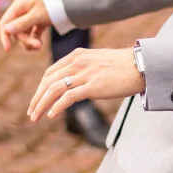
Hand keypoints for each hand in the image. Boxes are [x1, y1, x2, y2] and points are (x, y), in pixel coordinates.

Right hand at [0, 0, 50, 51]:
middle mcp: (23, 10)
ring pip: (24, 33)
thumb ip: (21, 23)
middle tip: (37, 45)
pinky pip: (33, 33)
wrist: (71, 1)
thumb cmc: (53, 5)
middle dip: (25, 39)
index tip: (8, 49)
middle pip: (16, 30)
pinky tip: (40, 44)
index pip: (5, 22)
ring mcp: (31, 16)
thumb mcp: (37, 15)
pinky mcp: (39, 21)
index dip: (5, 36)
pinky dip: (35, 39)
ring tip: (40, 45)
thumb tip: (6, 30)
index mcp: (19, 5)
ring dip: (30, 41)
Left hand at [28, 48, 143, 121]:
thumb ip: (85, 69)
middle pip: (48, 81)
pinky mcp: (92, 86)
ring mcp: (84, 74)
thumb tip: (78, 83)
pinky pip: (68, 97)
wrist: (141, 65)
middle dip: (37, 98)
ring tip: (36, 117)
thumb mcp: (99, 62)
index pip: (51, 72)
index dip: (41, 87)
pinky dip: (57, 107)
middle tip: (31, 112)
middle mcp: (77, 62)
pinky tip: (52, 115)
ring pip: (54, 90)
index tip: (37, 100)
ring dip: (42, 104)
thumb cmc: (124, 66)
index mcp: (77, 55)